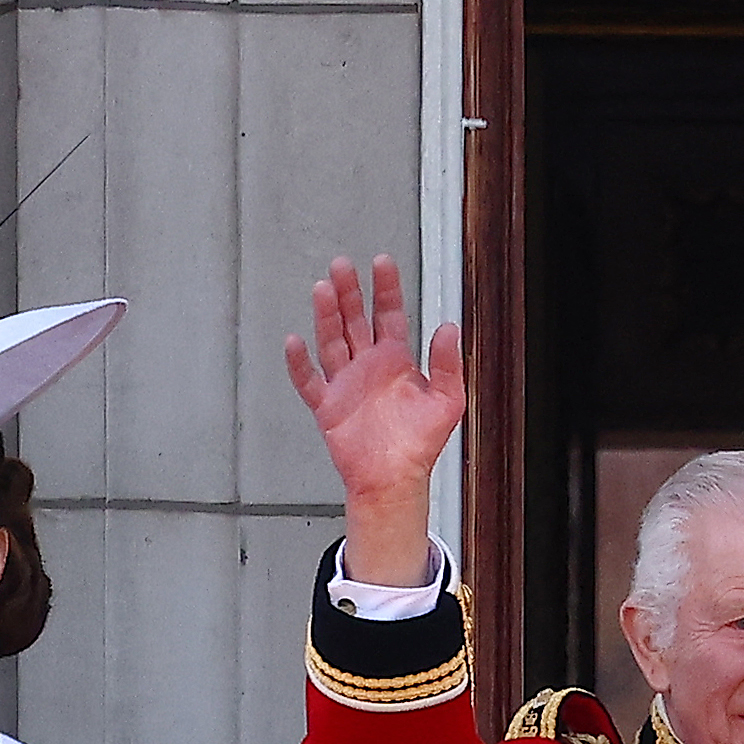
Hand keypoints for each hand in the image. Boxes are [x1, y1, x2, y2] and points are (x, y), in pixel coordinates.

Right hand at [282, 254, 464, 587]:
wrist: (394, 480)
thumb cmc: (419, 445)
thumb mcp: (447, 401)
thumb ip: (448, 363)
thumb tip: (449, 327)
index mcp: (395, 361)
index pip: (389, 314)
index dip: (386, 288)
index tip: (382, 263)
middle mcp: (368, 366)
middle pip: (354, 320)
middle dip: (349, 292)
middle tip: (342, 266)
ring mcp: (345, 384)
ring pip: (331, 341)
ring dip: (326, 316)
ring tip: (323, 289)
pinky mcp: (327, 406)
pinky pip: (308, 380)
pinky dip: (299, 363)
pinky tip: (295, 342)